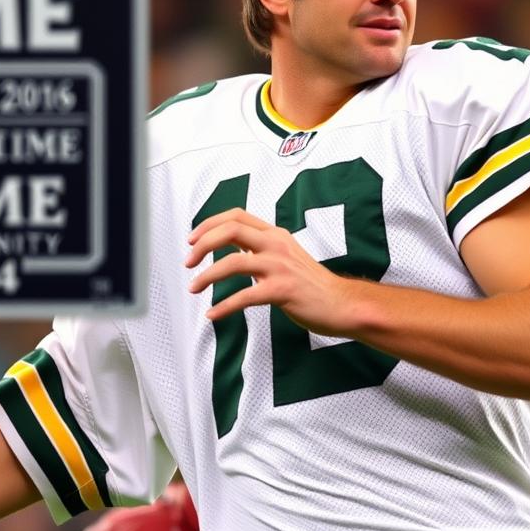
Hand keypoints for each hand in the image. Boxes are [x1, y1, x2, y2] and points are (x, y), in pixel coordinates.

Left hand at [186, 208, 357, 334]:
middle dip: (203, 244)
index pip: (236, 216)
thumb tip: (230, 244)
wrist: (341, 304)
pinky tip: (213, 314)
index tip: (192, 238)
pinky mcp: (282, 291)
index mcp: (275, 235)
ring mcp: (279, 267)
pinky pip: (244, 296)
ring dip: (207, 275)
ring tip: (193, 287)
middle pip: (230, 230)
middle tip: (188, 261)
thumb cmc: (312, 284)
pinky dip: (223, 306)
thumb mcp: (286, 254)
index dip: (209, 224)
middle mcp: (276, 245)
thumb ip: (261, 247)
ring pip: (233, 262)